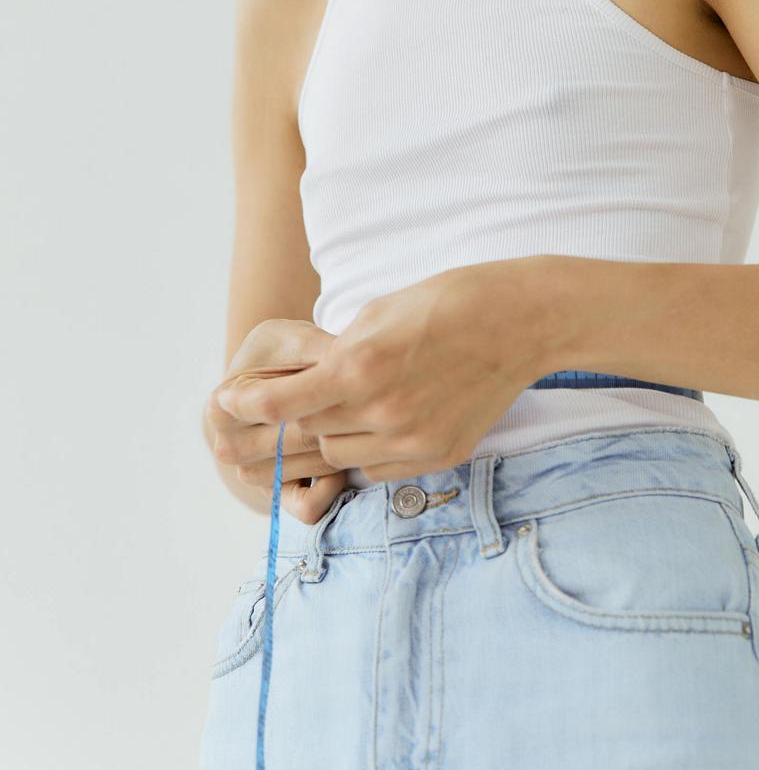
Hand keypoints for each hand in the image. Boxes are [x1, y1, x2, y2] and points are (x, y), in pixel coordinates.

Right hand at [205, 319, 349, 523]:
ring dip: (340, 449)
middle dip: (338, 418)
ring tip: (357, 424)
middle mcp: (228, 446)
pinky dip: (333, 489)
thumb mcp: (297, 341)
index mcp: (221, 406)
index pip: (274, 407)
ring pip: (307, 469)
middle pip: (296, 438)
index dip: (320, 391)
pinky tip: (345, 462)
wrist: (279, 378)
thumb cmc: (288, 355)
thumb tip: (354, 364)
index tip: (343, 377)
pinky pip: (308, 507)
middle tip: (366, 401)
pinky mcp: (277, 496)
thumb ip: (320, 352)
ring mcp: (250, 475)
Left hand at [214, 259, 549, 487]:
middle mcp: (383, 411)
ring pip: (342, 458)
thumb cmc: (447, 301)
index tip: (226, 402)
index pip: (282, 404)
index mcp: (359, 367)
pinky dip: (367, 453)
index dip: (249, 405)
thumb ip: (335, 355)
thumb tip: (302, 382)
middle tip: (259, 425)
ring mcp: (414, 438)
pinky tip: (373, 428)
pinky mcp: (440, 454)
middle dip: (284, 427)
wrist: (521, 320)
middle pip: (308, 436)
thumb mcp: (375, 313)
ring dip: (328, 440)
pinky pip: (381, 469)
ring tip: (329, 418)